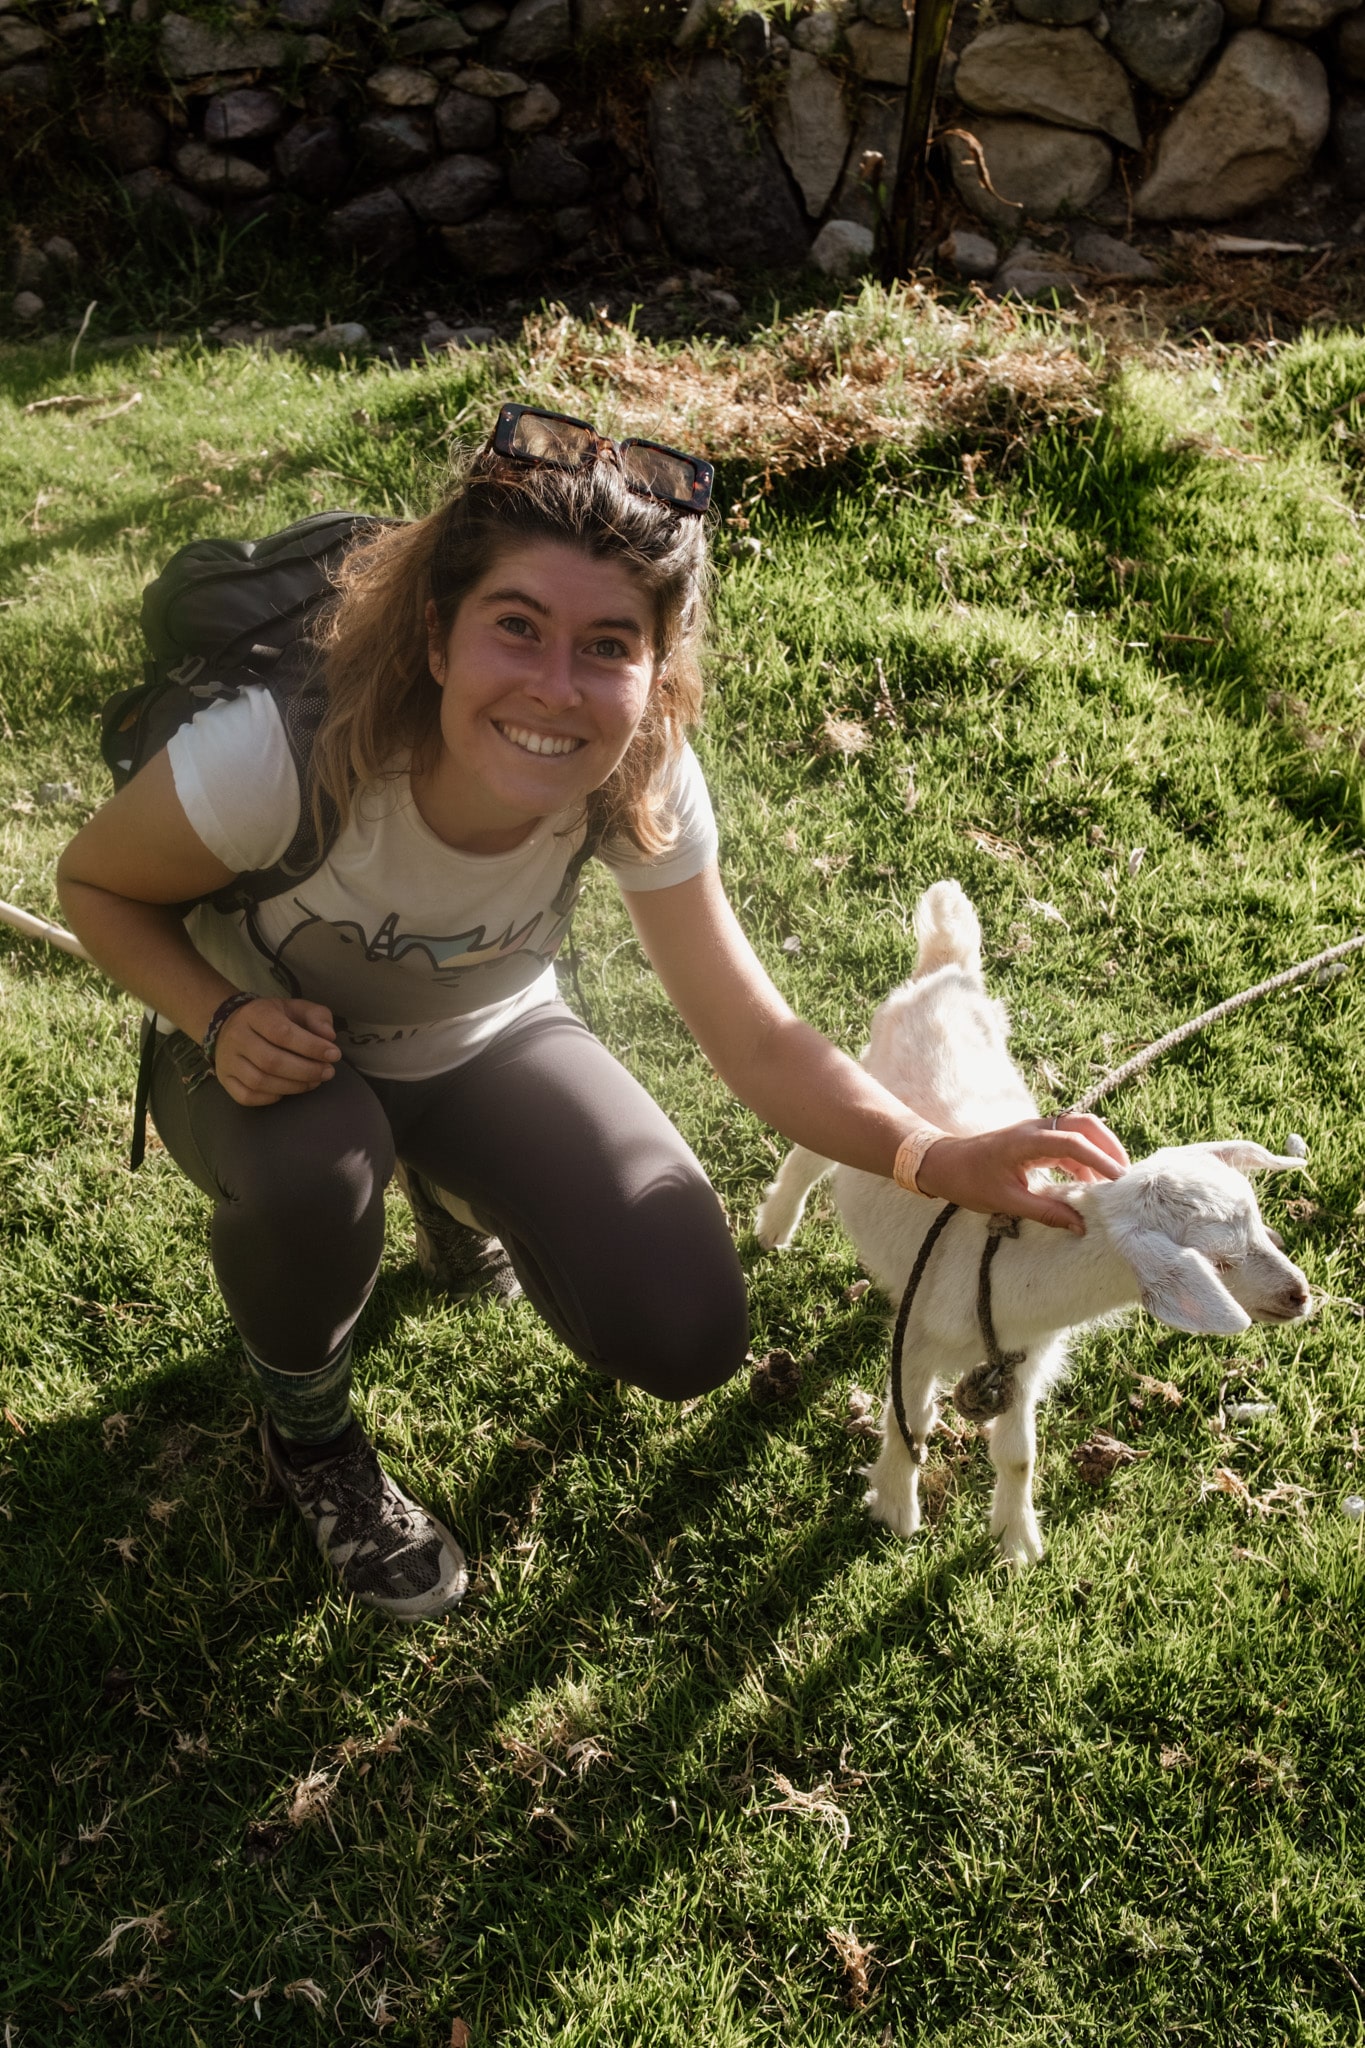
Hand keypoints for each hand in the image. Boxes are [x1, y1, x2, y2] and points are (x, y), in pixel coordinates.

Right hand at [212, 997, 340, 1106]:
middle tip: (328, 1072)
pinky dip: (270, 1098)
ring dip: (293, 1086)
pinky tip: (288, 1090)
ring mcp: (228, 1060)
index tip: (333, 1054)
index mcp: (255, 1014)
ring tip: (314, 1082)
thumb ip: (317, 1017)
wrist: (233, 1025)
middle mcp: (237, 1037)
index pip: (282, 1033)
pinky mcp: (225, 1079)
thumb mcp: (296, 1008)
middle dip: (306, 1070)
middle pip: (271, 1061)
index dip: (311, 1047)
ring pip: (259, 1081)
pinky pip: (247, 1096)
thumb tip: (329, 1037)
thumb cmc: (271, 1018)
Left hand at [917, 1113, 1128, 1233]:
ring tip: (1113, 1183)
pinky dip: (1085, 1160)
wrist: (942, 1164)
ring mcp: (1037, 1132)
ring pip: (1079, 1132)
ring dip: (1099, 1153)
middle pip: (1085, 1125)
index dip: (1100, 1160)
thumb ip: (1045, 1212)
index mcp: (1027, 1140)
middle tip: (1125, 1176)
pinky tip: (1091, 1184)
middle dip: (1109, 1146)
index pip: (1073, 1143)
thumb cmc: (968, 1180)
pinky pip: (1068, 1144)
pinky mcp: (1036, 1141)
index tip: (1119, 1181)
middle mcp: (1036, 1129)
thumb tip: (1080, 1226)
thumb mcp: (1006, 1201)